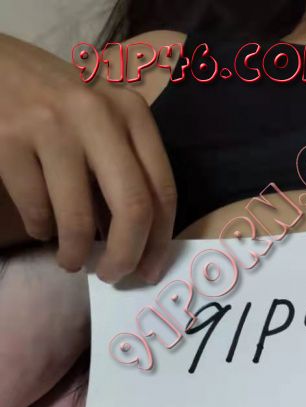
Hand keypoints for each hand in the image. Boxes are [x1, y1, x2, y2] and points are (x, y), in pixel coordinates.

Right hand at [0, 33, 176, 282]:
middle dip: (125, 256)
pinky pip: (36, 210)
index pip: (162, 190)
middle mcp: (97, 114)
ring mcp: (50, 126)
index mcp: (131, 112)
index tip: (149, 271)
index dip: (159, 241)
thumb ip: (124, 170)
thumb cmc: (56, 103)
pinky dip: (41, 231)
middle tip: (113, 276)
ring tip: (70, 261)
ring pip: (77, 219)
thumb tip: (141, 245)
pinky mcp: (8, 140)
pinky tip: (41, 228)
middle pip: (132, 208)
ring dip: (74, 254)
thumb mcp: (101, 122)